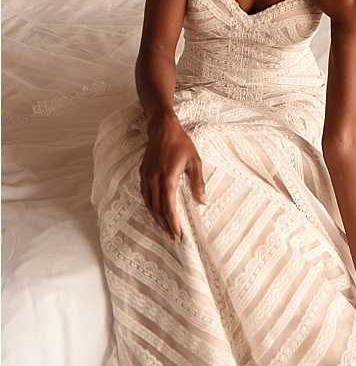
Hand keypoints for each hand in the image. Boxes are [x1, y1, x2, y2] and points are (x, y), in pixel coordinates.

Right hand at [139, 113, 205, 240]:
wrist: (162, 128)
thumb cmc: (181, 143)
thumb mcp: (195, 162)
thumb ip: (198, 183)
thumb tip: (202, 201)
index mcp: (168, 179)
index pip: (169, 208)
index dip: (173, 223)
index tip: (178, 235)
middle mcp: (154, 180)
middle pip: (157, 210)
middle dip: (164, 225)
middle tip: (172, 237)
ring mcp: (146, 177)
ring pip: (149, 204)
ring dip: (156, 218)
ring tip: (164, 227)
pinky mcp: (142, 173)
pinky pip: (144, 194)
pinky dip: (149, 206)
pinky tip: (154, 210)